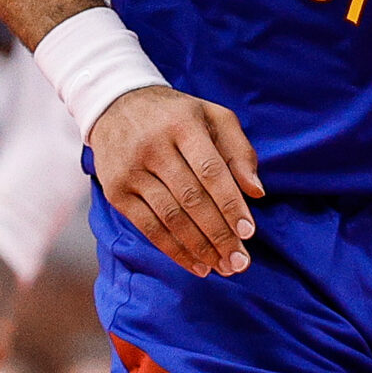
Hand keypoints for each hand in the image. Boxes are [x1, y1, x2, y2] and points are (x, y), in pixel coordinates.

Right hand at [88, 86, 262, 277]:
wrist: (115, 106)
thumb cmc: (176, 115)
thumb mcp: (212, 116)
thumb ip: (239, 150)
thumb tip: (256, 192)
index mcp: (182, 124)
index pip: (210, 170)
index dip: (230, 204)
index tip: (248, 232)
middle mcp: (153, 146)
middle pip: (191, 199)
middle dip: (219, 235)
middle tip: (240, 262)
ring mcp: (131, 170)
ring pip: (170, 217)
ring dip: (199, 248)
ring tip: (222, 267)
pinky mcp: (116, 191)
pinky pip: (148, 227)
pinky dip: (174, 250)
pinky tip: (195, 264)